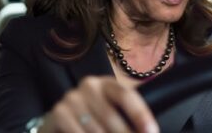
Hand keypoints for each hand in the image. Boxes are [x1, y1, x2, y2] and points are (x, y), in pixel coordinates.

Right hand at [38, 76, 158, 132]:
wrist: (63, 119)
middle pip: (111, 117)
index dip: (140, 115)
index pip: (127, 96)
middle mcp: (90, 86)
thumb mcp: (112, 110)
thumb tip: (148, 132)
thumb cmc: (96, 116)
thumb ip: (127, 117)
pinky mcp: (59, 113)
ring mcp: (72, 98)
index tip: (152, 132)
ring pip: (96, 130)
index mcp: (108, 83)